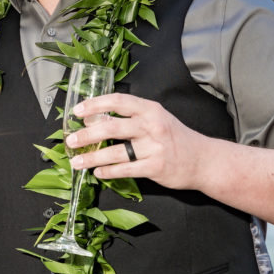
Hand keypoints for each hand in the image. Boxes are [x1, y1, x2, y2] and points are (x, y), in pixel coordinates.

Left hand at [65, 93, 210, 189]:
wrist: (203, 160)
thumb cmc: (174, 137)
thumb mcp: (156, 118)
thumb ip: (130, 116)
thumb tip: (95, 119)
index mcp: (150, 109)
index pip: (118, 101)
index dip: (95, 105)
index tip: (77, 111)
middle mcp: (151, 126)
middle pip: (112, 127)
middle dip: (86, 134)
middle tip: (70, 140)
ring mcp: (154, 148)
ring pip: (116, 152)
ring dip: (92, 157)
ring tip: (77, 162)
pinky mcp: (155, 168)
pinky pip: (126, 170)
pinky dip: (108, 172)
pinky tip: (97, 172)